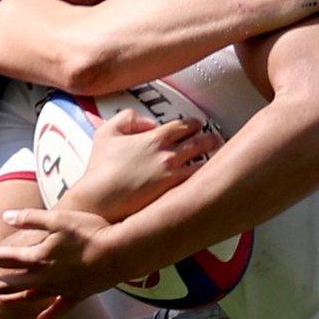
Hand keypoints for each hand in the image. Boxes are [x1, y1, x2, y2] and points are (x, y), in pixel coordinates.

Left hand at [0, 208, 124, 318]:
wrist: (119, 253)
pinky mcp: (76, 293)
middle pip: (7, 282)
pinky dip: (48, 314)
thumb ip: (30, 219)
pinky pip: (59, 307)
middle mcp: (44, 276)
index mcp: (37, 256)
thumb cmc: (89, 231)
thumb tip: (6, 217)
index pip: (2, 256)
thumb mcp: (57, 218)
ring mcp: (59, 287)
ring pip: (29, 295)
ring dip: (10, 298)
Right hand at [68, 109, 222, 221]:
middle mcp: (169, 154)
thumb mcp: (107, 132)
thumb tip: (148, 122)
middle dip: (209, 139)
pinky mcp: (175, 195)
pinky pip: (199, 184)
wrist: (100, 199)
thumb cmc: (100, 168)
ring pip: (204, 163)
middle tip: (215, 139)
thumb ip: (128, 118)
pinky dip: (207, 180)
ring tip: (219, 160)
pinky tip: (211, 181)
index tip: (197, 125)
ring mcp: (174, 176)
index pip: (184, 125)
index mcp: (155, 137)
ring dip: (212, 159)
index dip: (193, 124)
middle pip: (199, 142)